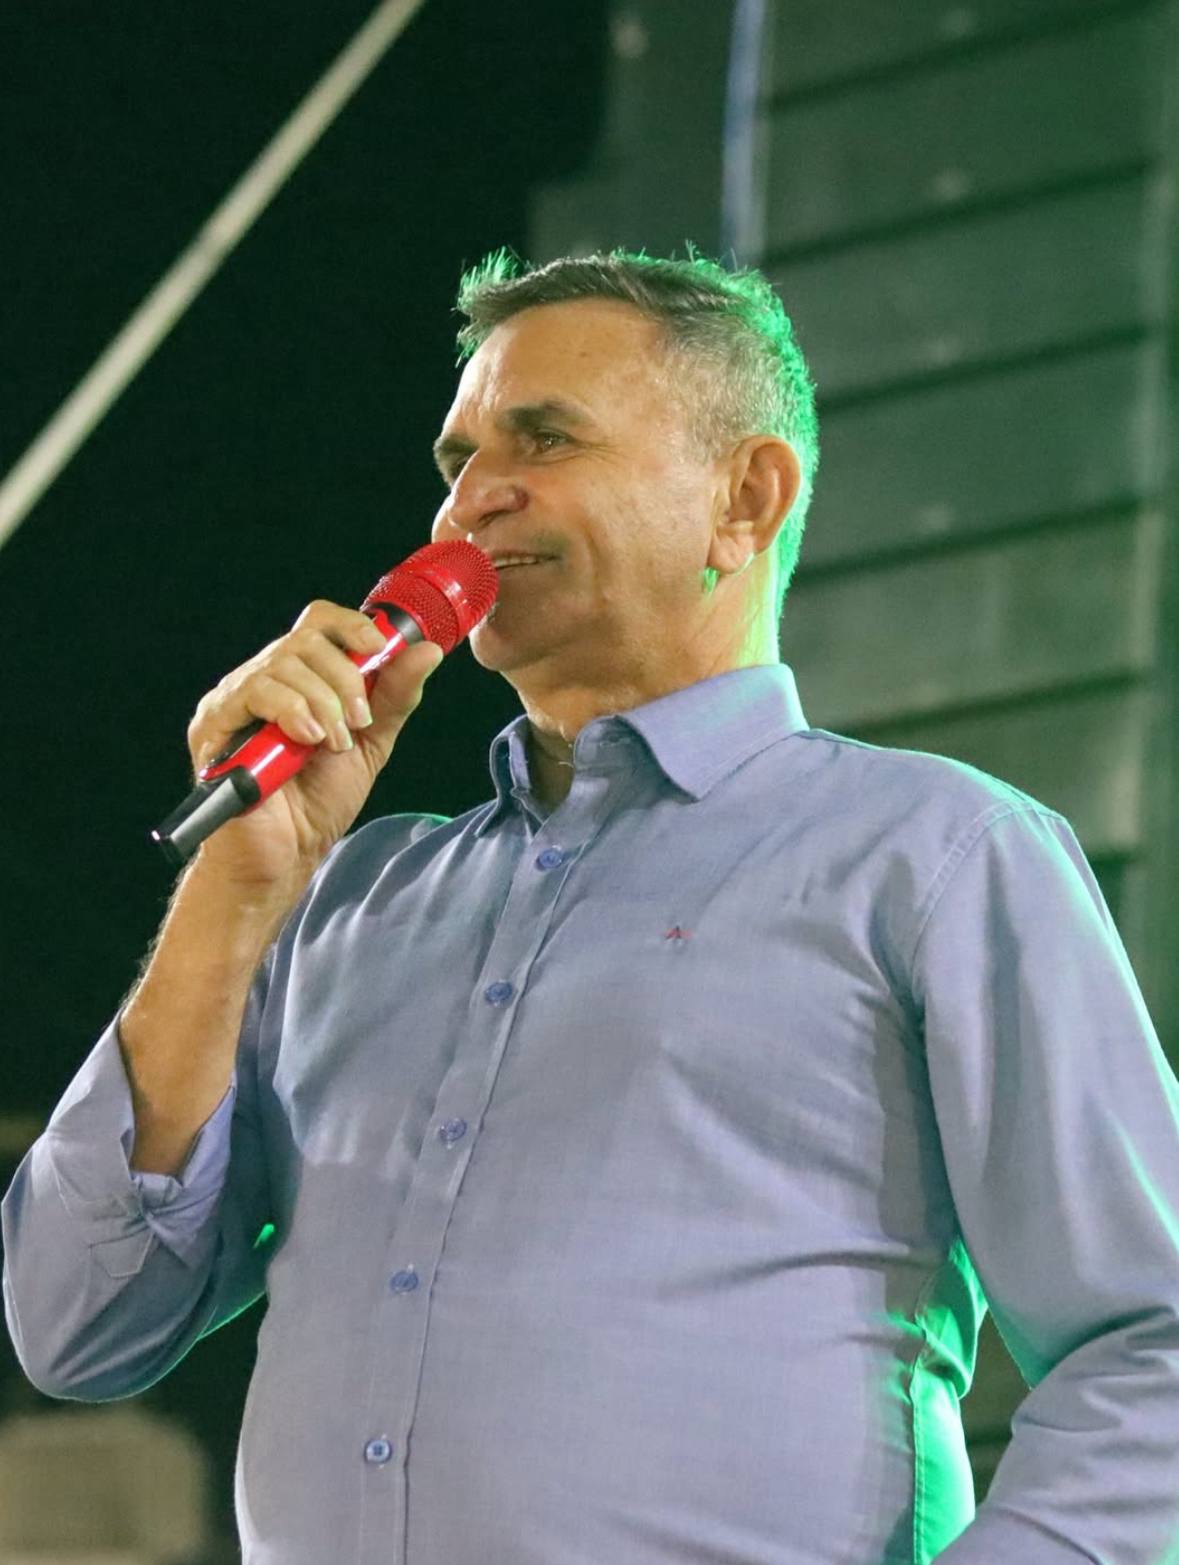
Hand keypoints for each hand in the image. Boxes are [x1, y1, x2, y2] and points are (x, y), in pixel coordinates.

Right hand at [184, 599, 443, 891]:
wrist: (287, 854)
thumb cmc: (320, 800)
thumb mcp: (371, 743)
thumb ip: (394, 697)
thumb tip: (426, 651)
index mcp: (299, 678)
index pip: (319, 623)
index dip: (352, 627)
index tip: (380, 651)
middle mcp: (264, 679)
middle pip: (305, 639)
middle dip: (345, 677)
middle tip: (360, 722)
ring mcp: (235, 698)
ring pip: (283, 663)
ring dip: (323, 702)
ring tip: (335, 743)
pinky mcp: (214, 724)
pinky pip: (253, 692)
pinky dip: (291, 710)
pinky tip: (307, 739)